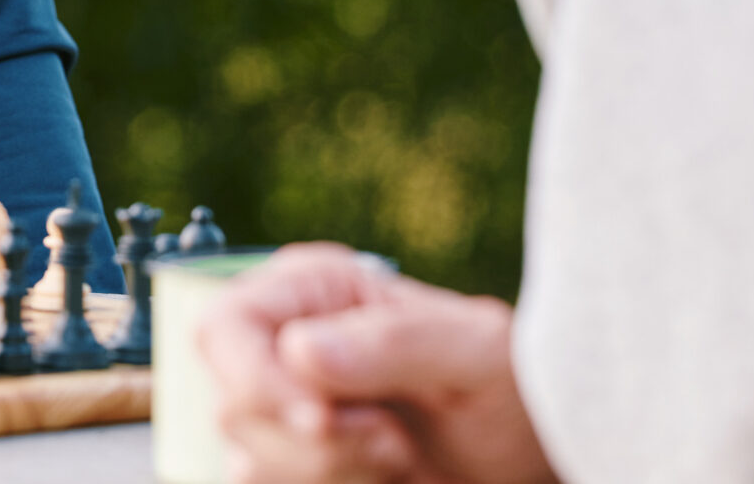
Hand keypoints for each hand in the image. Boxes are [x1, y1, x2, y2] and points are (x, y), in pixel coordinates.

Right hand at [198, 243, 557, 483]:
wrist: (528, 452)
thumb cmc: (512, 385)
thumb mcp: (476, 352)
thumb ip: (393, 342)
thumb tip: (299, 349)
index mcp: (312, 289)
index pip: (224, 326)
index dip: (256, 380)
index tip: (323, 423)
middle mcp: (281, 343)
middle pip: (234, 405)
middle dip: (319, 443)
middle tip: (396, 443)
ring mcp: (282, 408)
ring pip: (249, 461)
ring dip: (331, 474)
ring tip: (400, 458)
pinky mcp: (291, 462)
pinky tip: (383, 479)